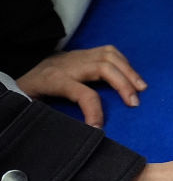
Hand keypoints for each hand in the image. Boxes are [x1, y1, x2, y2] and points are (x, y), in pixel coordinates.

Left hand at [16, 45, 146, 126]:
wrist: (23, 74)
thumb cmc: (32, 94)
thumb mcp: (37, 106)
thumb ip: (58, 116)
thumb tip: (85, 130)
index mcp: (55, 80)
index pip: (82, 93)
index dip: (94, 111)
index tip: (99, 128)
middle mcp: (69, 64)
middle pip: (103, 67)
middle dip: (123, 84)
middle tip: (135, 103)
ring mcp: (77, 55)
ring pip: (108, 55)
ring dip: (128, 70)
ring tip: (141, 87)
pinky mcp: (82, 53)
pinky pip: (108, 51)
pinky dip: (124, 61)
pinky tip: (131, 74)